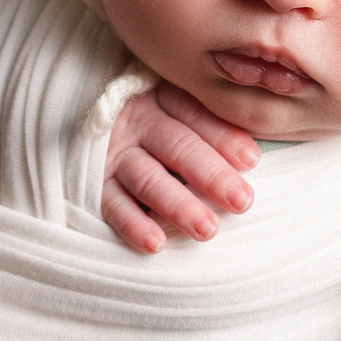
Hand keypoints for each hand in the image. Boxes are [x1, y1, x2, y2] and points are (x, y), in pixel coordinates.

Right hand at [102, 82, 260, 252]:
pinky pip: (112, 205)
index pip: (193, 113)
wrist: (84, 121)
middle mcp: (136, 122)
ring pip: (147, 178)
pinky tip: (156, 244)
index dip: (222, 136)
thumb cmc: (156, 122)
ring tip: (208, 229)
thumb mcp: (176, 107)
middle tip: (242, 201)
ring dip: (178, 205)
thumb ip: (211, 120)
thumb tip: (256, 152)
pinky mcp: (93, 182)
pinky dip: (133, 225)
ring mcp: (113, 153)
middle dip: (211, 175)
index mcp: (160, 96)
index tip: (252, 160)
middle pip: (176, 146)